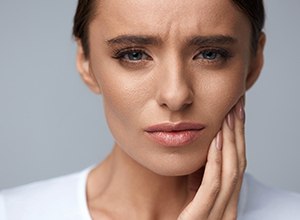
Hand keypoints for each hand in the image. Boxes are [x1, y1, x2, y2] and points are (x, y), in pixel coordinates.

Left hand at [178, 97, 245, 219]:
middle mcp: (228, 206)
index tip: (235, 113)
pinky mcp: (202, 217)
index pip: (236, 163)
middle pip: (237, 162)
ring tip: (229, 116)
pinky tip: (215, 140)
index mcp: (225, 200)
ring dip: (231, 140)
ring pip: (230, 170)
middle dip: (238, 132)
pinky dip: (216, 160)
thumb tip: (204, 150)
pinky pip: (212, 184)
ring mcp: (219, 213)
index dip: (238, 137)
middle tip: (237, 106)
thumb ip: (200, 177)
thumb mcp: (193, 194)